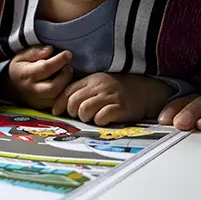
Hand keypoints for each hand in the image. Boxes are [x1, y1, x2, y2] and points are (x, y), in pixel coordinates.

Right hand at [2, 46, 72, 109]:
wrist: (10, 87)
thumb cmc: (19, 68)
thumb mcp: (21, 55)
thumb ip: (35, 51)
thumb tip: (50, 49)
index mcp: (26, 74)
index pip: (45, 68)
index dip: (59, 60)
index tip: (68, 54)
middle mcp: (32, 90)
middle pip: (53, 87)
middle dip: (65, 77)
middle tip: (69, 67)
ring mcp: (38, 101)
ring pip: (57, 98)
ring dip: (67, 86)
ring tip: (68, 75)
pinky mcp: (43, 108)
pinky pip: (58, 104)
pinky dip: (65, 95)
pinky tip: (67, 85)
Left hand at [52, 73, 173, 124]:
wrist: (144, 90)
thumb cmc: (118, 89)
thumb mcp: (99, 84)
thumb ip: (82, 90)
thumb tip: (62, 103)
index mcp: (92, 80)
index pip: (68, 91)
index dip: (60, 103)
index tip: (56, 111)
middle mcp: (99, 87)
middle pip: (74, 102)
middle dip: (72, 112)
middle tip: (78, 116)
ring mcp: (110, 96)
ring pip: (85, 110)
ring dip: (85, 117)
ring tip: (91, 118)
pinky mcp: (120, 107)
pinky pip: (101, 117)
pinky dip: (99, 121)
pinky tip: (103, 119)